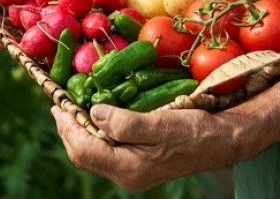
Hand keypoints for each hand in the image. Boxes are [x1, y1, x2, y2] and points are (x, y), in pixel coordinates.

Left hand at [51, 104, 243, 191]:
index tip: (58, 105)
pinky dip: (94, 133)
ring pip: (92, 154)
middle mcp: (127, 175)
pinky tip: (94, 118)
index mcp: (129, 169)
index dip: (67, 127)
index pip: (84, 150)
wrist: (221, 142)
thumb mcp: (160, 123)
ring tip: (71, 110)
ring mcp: (131, 171)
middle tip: (59, 105)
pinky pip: (105, 151)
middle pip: (83, 155)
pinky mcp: (137, 164)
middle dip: (68, 130)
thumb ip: (125, 122)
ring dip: (78, 132)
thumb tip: (93, 113)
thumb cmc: (194, 131)